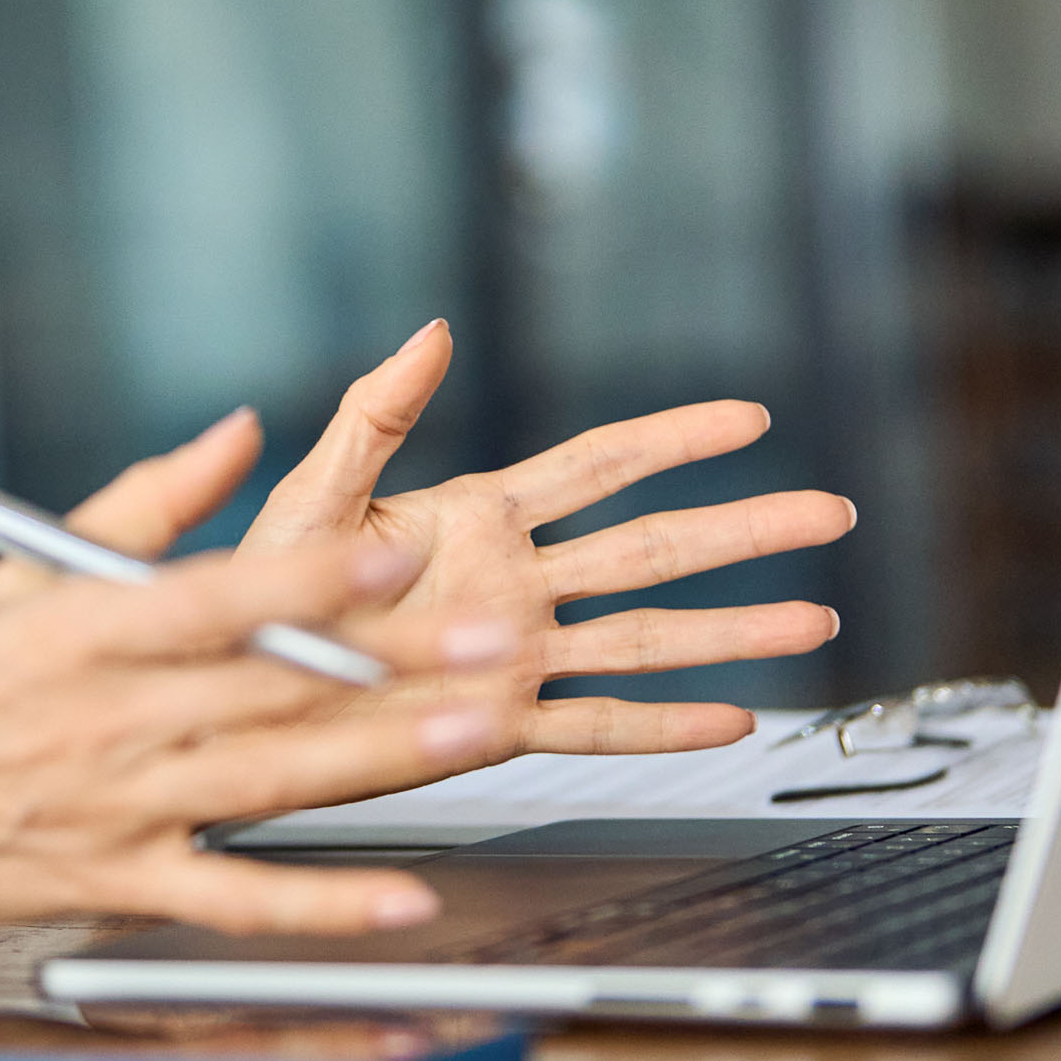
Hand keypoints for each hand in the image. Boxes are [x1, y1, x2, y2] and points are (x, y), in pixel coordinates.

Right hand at [0, 527, 519, 990]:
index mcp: (90, 629)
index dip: (311, 574)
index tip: (397, 548)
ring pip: (275, 780)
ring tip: (476, 733)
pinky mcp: (130, 881)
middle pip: (272, 686)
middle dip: (393, 663)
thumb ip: (145, 501)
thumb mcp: (29, 567)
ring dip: (383, 758)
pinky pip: (238, 899)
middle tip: (490, 642)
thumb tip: (239, 432)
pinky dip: (321, 905)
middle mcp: (114, 718)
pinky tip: (403, 898)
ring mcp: (126, 807)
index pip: (218, 595)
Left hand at [236, 321, 853, 770]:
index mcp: (477, 516)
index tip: (748, 417)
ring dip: (734, 628)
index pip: (599, 466)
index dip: (675, 437)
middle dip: (744, 530)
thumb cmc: (260, 586)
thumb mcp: (315, 493)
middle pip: (653, 547)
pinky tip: (732, 720)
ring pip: (647, 638)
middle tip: (827, 512)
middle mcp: (514, 582)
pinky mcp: (497, 723)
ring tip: (817, 617)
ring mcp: (516, 655)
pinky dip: (665, 728)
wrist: (232, 691)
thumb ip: (376, 414)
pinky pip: (595, 726)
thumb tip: (433, 332)